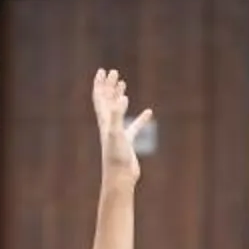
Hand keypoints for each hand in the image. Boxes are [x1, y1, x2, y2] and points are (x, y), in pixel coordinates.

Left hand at [93, 67, 150, 183]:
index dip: (100, 84)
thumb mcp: (116, 132)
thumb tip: (122, 97)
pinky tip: (149, 113)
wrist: (120, 177)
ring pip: (118, 111)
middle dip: (109, 86)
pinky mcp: (127, 142)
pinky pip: (134, 126)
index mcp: (104, 120)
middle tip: (114, 72)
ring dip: (119, 97)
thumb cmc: (116, 155)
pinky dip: (140, 118)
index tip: (103, 71)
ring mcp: (117, 133)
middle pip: (107, 101)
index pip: (100, 98)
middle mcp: (108, 125)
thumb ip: (117, 114)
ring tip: (123, 85)